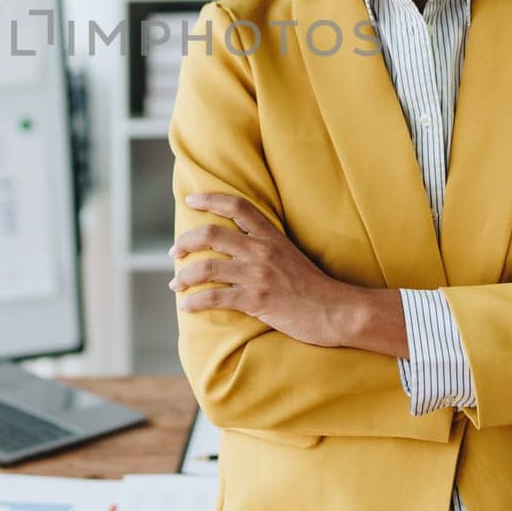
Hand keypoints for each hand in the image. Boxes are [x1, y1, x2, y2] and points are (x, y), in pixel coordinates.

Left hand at [170, 193, 354, 346]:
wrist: (336, 311)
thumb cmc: (313, 287)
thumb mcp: (290, 255)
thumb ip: (266, 246)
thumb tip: (238, 245)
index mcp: (271, 236)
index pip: (237, 206)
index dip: (210, 199)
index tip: (191, 200)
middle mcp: (262, 250)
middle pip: (212, 234)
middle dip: (186, 242)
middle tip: (174, 253)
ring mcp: (259, 275)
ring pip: (207, 268)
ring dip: (183, 277)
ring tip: (175, 285)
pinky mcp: (257, 299)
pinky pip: (216, 297)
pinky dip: (195, 302)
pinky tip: (186, 306)